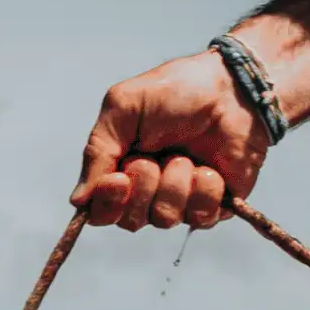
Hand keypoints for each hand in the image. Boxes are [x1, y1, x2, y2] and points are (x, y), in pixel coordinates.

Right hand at [76, 49, 267, 231]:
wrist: (230, 88)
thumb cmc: (174, 91)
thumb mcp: (122, 108)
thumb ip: (97, 153)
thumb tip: (78, 202)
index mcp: (121, 170)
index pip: (101, 212)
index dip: (107, 203)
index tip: (118, 179)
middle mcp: (148, 192)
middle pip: (130, 221)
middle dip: (144, 186)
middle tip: (155, 157)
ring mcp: (181, 200)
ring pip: (164, 218)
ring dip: (175, 182)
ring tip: (186, 155)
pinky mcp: (214, 206)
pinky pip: (200, 218)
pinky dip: (204, 189)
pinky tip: (209, 166)